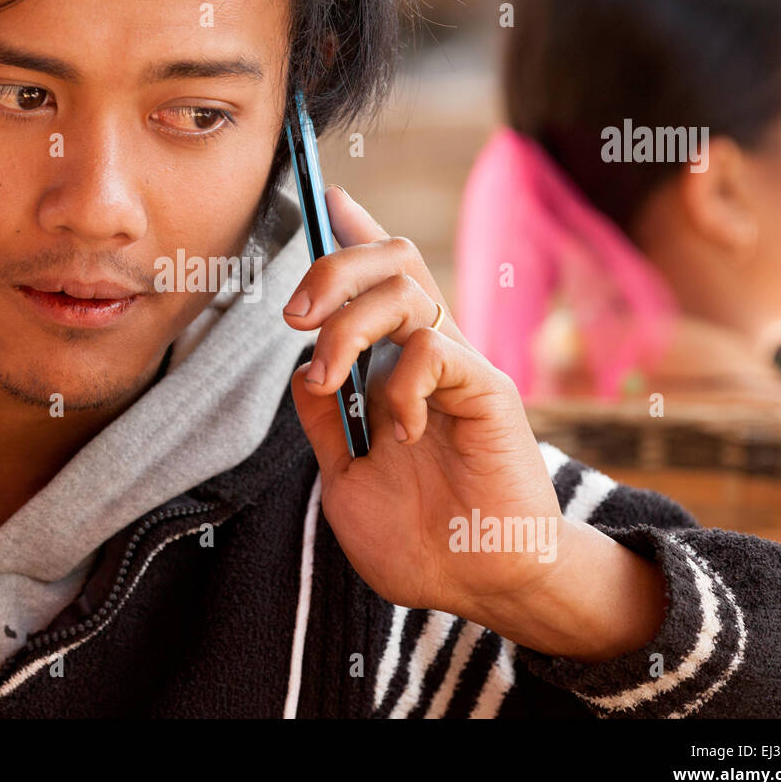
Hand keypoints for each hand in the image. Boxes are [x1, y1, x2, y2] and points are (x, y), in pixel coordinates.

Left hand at [285, 186, 664, 659]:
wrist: (476, 585)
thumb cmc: (416, 537)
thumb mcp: (343, 475)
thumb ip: (324, 419)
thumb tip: (303, 367)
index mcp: (395, 368)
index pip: (377, 282)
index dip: (353, 235)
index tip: (327, 196)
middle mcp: (429, 355)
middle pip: (393, 259)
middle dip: (333, 266)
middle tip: (294, 314)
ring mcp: (459, 368)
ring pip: (407, 288)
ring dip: (348, 325)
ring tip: (328, 377)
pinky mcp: (486, 391)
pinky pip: (433, 349)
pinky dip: (400, 384)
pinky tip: (400, 432)